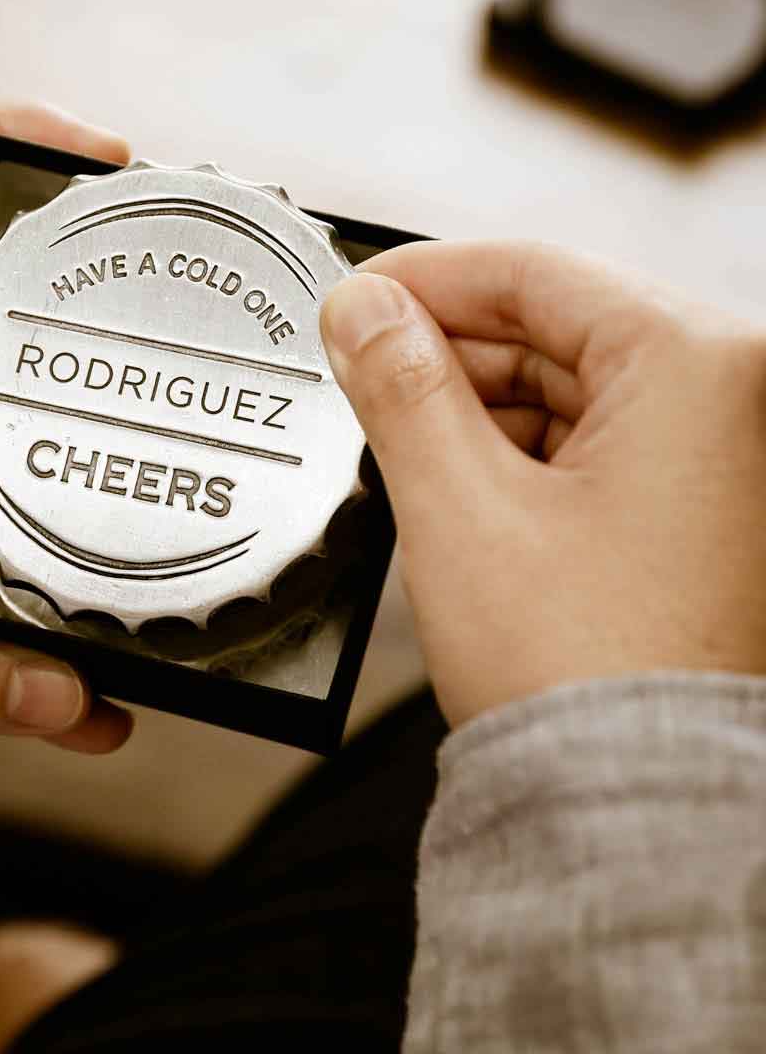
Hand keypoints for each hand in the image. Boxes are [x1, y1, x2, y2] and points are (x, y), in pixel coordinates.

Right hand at [320, 241, 765, 726]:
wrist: (631, 808)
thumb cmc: (576, 670)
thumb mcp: (459, 505)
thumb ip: (400, 386)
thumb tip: (360, 310)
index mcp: (697, 369)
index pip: (534, 272)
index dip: (424, 278)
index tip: (351, 300)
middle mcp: (731, 399)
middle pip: (553, 325)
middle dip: (445, 352)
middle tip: (358, 378)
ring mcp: (719, 457)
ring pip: (567, 384)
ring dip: (475, 406)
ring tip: (400, 449)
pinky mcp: (694, 507)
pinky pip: (589, 441)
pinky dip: (515, 449)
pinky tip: (457, 484)